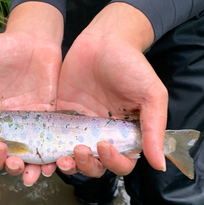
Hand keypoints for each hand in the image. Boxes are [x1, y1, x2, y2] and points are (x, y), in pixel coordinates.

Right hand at [0, 2, 62, 184]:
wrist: (33, 38)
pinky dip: (49, 160)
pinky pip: (49, 146)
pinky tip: (49, 166)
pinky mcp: (48, 122)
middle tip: (1, 150)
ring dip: (23, 170)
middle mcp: (5, 127)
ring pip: (24, 158)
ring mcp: (28, 127)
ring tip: (24, 170)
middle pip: (0, 158)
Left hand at [55, 2, 167, 177]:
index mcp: (126, 133)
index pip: (122, 162)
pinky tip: (44, 151)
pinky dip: (49, 150)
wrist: (104, 39)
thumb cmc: (131, 64)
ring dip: (68, 164)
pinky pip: (54, 139)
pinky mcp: (62, 116)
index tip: (103, 146)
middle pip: (96, 166)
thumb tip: (159, 165)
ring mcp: (81, 127)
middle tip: (79, 150)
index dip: (113, 162)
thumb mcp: (151, 93)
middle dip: (87, 166)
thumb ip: (154, 128)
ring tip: (61, 158)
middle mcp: (103, 134)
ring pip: (73, 158)